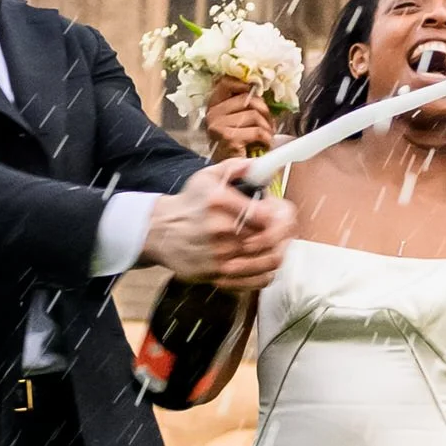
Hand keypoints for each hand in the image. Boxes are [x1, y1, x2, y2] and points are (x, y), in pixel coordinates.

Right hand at [142, 159, 294, 290]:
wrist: (159, 232)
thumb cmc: (188, 204)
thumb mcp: (208, 176)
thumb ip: (237, 167)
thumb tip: (261, 165)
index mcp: (218, 202)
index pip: (266, 214)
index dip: (282, 214)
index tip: (282, 211)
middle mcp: (218, 231)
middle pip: (270, 238)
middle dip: (285, 231)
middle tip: (286, 226)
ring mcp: (218, 257)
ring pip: (269, 261)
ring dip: (280, 250)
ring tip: (278, 242)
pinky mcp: (217, 276)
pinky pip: (256, 280)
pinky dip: (268, 271)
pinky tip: (265, 260)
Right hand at [204, 75, 280, 159]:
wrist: (229, 171)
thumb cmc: (236, 145)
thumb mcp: (237, 120)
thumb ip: (245, 104)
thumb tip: (261, 89)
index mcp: (213, 105)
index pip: (226, 82)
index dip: (244, 84)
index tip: (256, 92)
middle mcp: (213, 114)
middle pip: (247, 99)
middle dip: (264, 111)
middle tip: (269, 123)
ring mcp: (219, 126)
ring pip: (254, 115)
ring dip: (267, 127)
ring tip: (267, 136)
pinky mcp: (229, 138)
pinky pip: (257, 131)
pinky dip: (266, 139)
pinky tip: (265, 144)